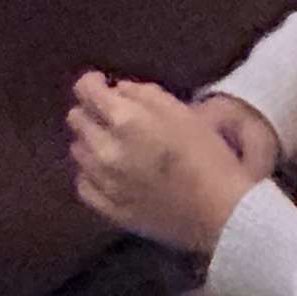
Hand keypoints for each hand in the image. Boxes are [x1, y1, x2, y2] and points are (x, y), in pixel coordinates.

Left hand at [68, 71, 265, 256]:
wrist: (220, 213)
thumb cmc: (209, 156)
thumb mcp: (182, 112)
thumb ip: (145, 95)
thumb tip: (118, 90)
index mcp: (125, 120)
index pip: (86, 91)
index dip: (92, 82)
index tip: (102, 84)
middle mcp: (105, 150)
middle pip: (76, 119)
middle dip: (91, 111)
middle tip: (110, 114)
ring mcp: (104, 182)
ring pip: (77, 150)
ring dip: (90, 141)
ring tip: (111, 143)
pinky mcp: (109, 209)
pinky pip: (82, 184)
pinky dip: (90, 173)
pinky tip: (106, 172)